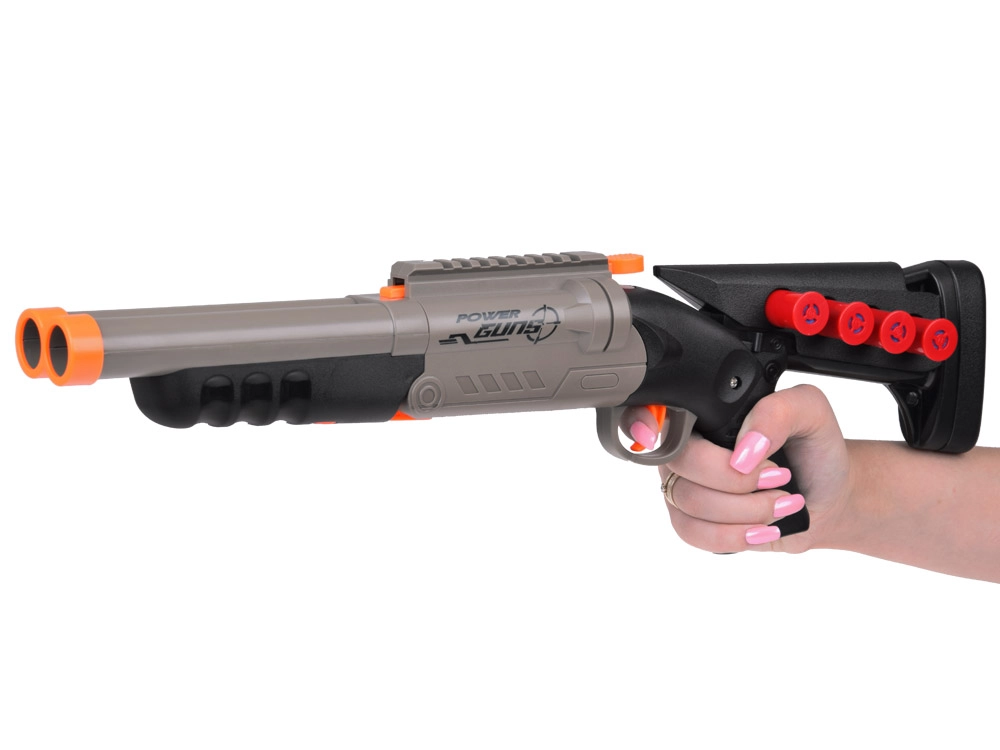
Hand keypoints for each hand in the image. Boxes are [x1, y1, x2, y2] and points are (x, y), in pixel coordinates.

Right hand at [624, 384, 853, 553]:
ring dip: (747, 510)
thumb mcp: (811, 412)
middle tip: (778, 476)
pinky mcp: (691, 522)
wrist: (827, 495)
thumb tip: (742, 449)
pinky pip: (692, 533)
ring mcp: (683, 485)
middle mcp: (685, 447)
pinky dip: (735, 535)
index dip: (640, 421)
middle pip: (679, 463)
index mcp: (702, 412)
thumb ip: (778, 412)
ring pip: (689, 503)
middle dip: (736, 479)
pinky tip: (763, 528)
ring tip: (782, 502)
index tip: (652, 434)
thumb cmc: (814, 450)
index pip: (651, 409)